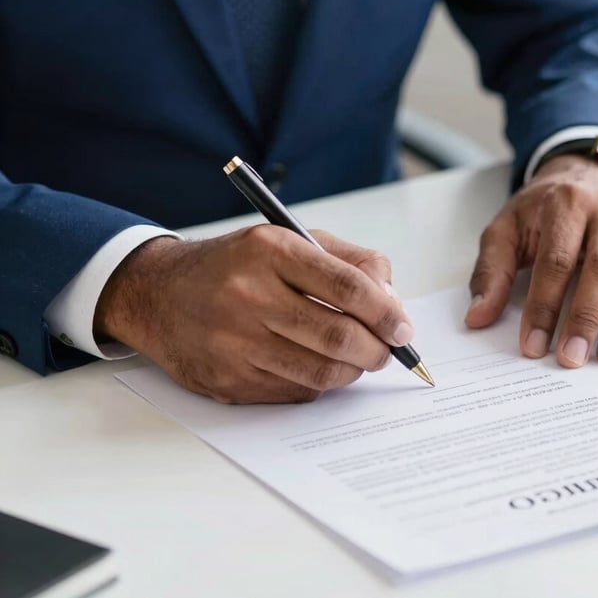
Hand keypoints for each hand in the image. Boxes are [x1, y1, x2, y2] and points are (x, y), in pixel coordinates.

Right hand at [95, 227, 413, 402]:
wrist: (158, 294)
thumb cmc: (235, 265)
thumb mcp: (288, 240)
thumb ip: (347, 261)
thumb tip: (392, 302)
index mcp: (270, 251)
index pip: (346, 286)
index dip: (386, 312)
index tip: (403, 328)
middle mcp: (249, 295)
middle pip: (338, 336)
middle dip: (377, 349)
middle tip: (387, 350)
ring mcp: (234, 342)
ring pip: (321, 373)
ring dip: (353, 371)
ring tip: (357, 358)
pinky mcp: (227, 379)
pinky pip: (295, 393)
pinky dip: (319, 384)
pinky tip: (316, 366)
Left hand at [465, 155, 597, 366]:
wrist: (585, 174)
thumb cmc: (542, 210)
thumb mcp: (506, 229)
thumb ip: (491, 271)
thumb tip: (478, 316)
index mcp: (566, 204)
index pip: (556, 261)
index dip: (544, 306)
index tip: (533, 344)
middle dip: (587, 317)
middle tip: (573, 358)